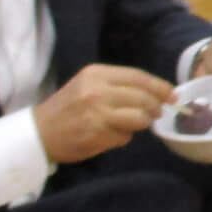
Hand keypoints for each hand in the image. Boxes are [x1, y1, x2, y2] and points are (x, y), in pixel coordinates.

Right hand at [33, 63, 173, 164]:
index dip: (160, 87)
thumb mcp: (88, 85)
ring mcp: (97, 112)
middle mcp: (97, 90)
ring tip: (133, 124)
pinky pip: (125, 136)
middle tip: (157, 113)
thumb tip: (157, 94)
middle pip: (143, 97)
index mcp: (96, 73)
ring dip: (142, 124)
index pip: (139, 77)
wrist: (38, 132)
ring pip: (139, 118)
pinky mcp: (97, 133)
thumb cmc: (67, 108)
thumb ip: (119, 86)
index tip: (173, 95)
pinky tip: (111, 136)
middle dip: (156, 107)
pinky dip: (124, 137)